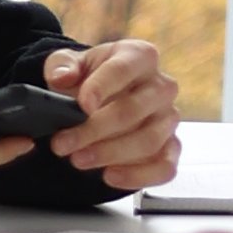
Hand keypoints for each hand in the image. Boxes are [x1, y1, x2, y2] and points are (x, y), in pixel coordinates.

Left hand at [41, 41, 180, 189]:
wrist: (101, 100)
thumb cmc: (88, 79)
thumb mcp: (68, 64)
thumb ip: (61, 66)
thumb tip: (61, 77)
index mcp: (139, 56)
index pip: (124, 69)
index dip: (102, 87)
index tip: (81, 106)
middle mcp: (161, 86)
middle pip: (134, 110)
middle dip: (94, 130)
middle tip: (62, 144)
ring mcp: (169, 118)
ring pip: (148, 140)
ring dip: (110, 154)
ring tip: (78, 159)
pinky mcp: (171, 147)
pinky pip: (165, 166)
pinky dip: (138, 175)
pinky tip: (110, 176)